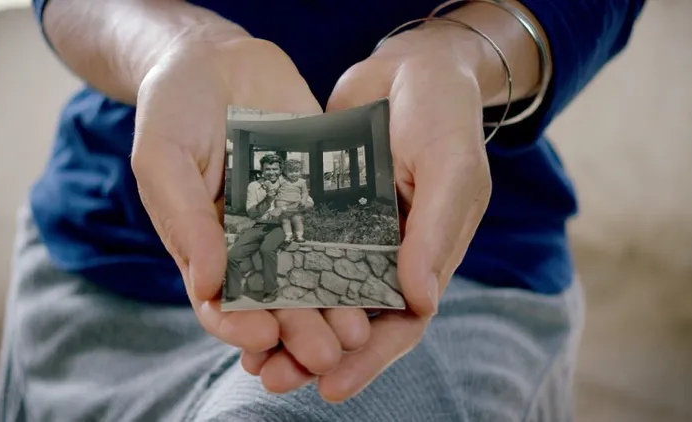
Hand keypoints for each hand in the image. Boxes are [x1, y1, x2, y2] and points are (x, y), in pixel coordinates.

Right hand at [131, 34, 370, 389]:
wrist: (217, 58)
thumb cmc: (174, 109)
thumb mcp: (163, 157)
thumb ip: (184, 219)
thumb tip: (209, 284)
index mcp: (204, 246)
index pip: (220, 304)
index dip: (238, 325)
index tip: (262, 336)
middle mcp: (249, 242)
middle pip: (275, 299)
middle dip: (299, 329)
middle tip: (326, 350)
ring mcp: (288, 219)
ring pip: (313, 272)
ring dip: (333, 304)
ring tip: (357, 326)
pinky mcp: (320, 193)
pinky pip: (340, 226)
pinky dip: (356, 252)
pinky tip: (377, 271)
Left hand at [240, 26, 491, 400]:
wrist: (412, 66)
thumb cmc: (445, 114)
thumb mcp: (451, 167)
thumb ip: (436, 233)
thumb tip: (418, 303)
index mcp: (428, 256)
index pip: (401, 323)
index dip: (370, 359)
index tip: (331, 385)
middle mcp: (390, 253)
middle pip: (352, 319)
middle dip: (315, 353)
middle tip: (273, 379)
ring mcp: (355, 232)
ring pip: (318, 292)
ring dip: (287, 325)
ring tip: (249, 355)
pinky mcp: (322, 208)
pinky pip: (295, 250)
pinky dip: (273, 276)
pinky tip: (239, 293)